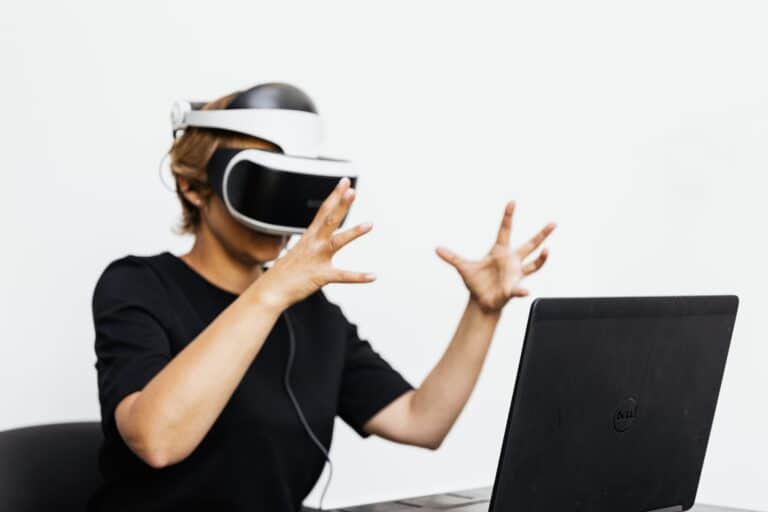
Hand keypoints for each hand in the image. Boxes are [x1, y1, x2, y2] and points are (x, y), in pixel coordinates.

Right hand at [259, 178, 375, 309]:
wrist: (270, 291)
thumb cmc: (283, 274)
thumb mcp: (297, 252)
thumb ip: (309, 244)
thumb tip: (315, 240)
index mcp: (309, 238)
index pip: (323, 211)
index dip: (334, 196)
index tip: (344, 184)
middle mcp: (313, 245)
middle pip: (329, 219)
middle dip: (341, 204)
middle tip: (352, 190)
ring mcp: (317, 259)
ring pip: (337, 242)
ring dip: (353, 232)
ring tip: (369, 224)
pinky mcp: (321, 276)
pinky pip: (343, 276)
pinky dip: (358, 276)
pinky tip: (373, 276)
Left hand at [436, 201, 554, 313]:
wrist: (482, 302)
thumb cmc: (476, 283)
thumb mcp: (463, 268)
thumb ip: (452, 258)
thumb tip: (437, 249)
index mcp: (499, 251)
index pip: (505, 230)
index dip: (508, 216)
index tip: (512, 202)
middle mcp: (511, 260)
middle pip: (530, 244)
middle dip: (541, 234)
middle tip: (553, 223)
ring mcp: (516, 273)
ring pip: (535, 263)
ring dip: (542, 258)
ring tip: (547, 250)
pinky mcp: (514, 288)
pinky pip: (519, 289)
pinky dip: (521, 291)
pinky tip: (524, 292)